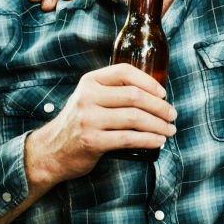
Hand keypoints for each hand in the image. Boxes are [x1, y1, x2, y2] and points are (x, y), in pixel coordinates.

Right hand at [26, 64, 175, 186]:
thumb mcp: (89, 98)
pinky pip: (129, 138)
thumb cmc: (80, 122)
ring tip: (170, 130)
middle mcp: (87, 97)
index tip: (163, 93)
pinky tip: (158, 141)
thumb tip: (154, 93)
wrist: (51, 151)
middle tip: (172, 114)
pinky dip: (148, 140)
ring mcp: (89, 119)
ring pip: (135, 118)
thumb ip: (112, 91)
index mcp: (90, 82)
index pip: (124, 72)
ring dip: (158, 124)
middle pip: (134, 96)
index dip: (149, 81)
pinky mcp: (92, 141)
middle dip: (160, 106)